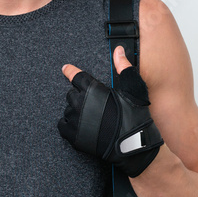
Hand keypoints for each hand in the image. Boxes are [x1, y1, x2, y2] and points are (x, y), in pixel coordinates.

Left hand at [58, 46, 162, 176]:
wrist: (133, 145)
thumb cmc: (134, 116)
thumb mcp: (133, 89)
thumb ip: (123, 68)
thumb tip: (118, 50)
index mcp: (92, 89)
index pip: (75, 76)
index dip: (71, 71)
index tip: (65, 69)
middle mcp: (80, 103)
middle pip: (72, 94)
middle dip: (80, 96)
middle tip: (94, 104)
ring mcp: (75, 120)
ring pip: (68, 110)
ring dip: (76, 111)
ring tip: (91, 118)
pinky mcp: (73, 136)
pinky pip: (63, 125)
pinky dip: (70, 124)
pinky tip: (81, 126)